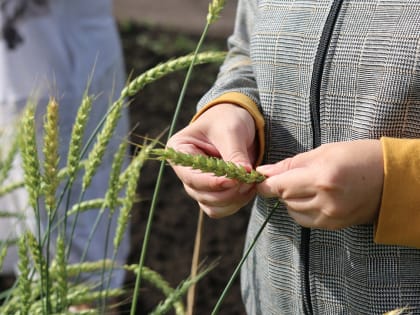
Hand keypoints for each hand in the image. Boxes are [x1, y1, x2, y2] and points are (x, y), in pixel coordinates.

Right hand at [166, 103, 257, 217]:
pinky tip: (249, 188)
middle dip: (228, 191)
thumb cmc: (228, 119)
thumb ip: (234, 153)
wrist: (238, 122)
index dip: (212, 183)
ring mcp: (198, 185)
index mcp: (178, 151)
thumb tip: (244, 174)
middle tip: (250, 179)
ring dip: (234, 199)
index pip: (191, 176)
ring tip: (251, 182)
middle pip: (201, 195)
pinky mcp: (213, 193)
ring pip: (213, 206)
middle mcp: (185, 172)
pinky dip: (237, 202)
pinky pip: (222, 208)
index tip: (234, 181)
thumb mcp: (231, 130)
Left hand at [256, 140, 383, 229]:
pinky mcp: (333, 225)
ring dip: (291, 199)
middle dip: (281, 187)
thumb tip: (264, 172)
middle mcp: (325, 200)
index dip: (266, 183)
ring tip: (305, 186)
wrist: (392, 179)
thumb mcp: (323, 152)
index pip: (279, 186)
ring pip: (292, 210)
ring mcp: (330, 216)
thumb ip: (291, 164)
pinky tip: (312, 197)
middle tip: (290, 177)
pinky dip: (301, 209)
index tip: (261, 179)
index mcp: (322, 177)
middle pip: (284, 198)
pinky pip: (305, 220)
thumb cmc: (358, 157)